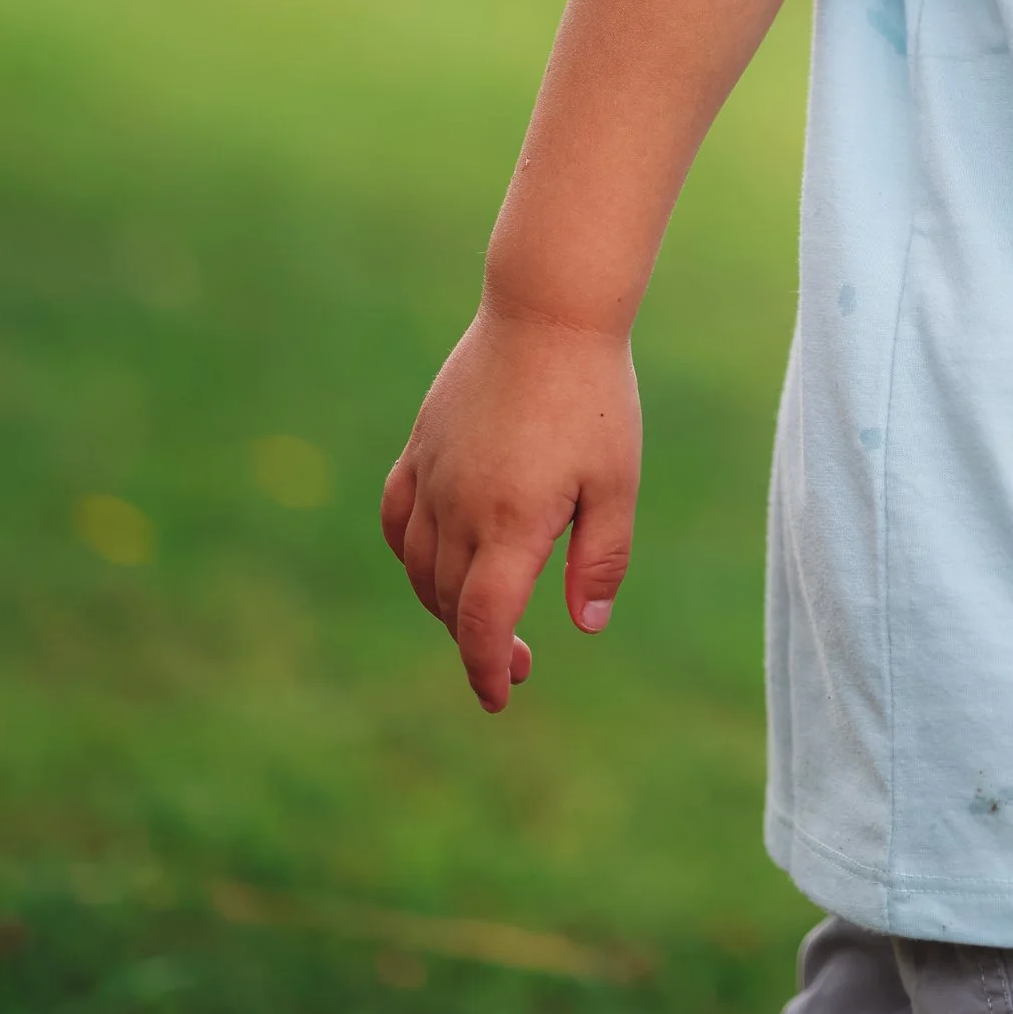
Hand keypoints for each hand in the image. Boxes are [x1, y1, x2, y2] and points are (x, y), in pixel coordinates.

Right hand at [380, 307, 641, 711]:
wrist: (548, 313)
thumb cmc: (594, 397)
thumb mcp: (616, 482)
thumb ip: (601, 559)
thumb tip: (586, 627)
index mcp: (511, 523)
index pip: (482, 623)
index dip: (485, 671)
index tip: (500, 700)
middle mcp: (459, 506)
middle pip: (452, 602)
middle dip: (477, 642)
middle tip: (518, 661)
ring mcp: (432, 474)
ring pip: (420, 567)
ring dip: (445, 604)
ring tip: (484, 615)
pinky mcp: (421, 444)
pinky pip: (396, 516)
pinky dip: (407, 552)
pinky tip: (431, 562)